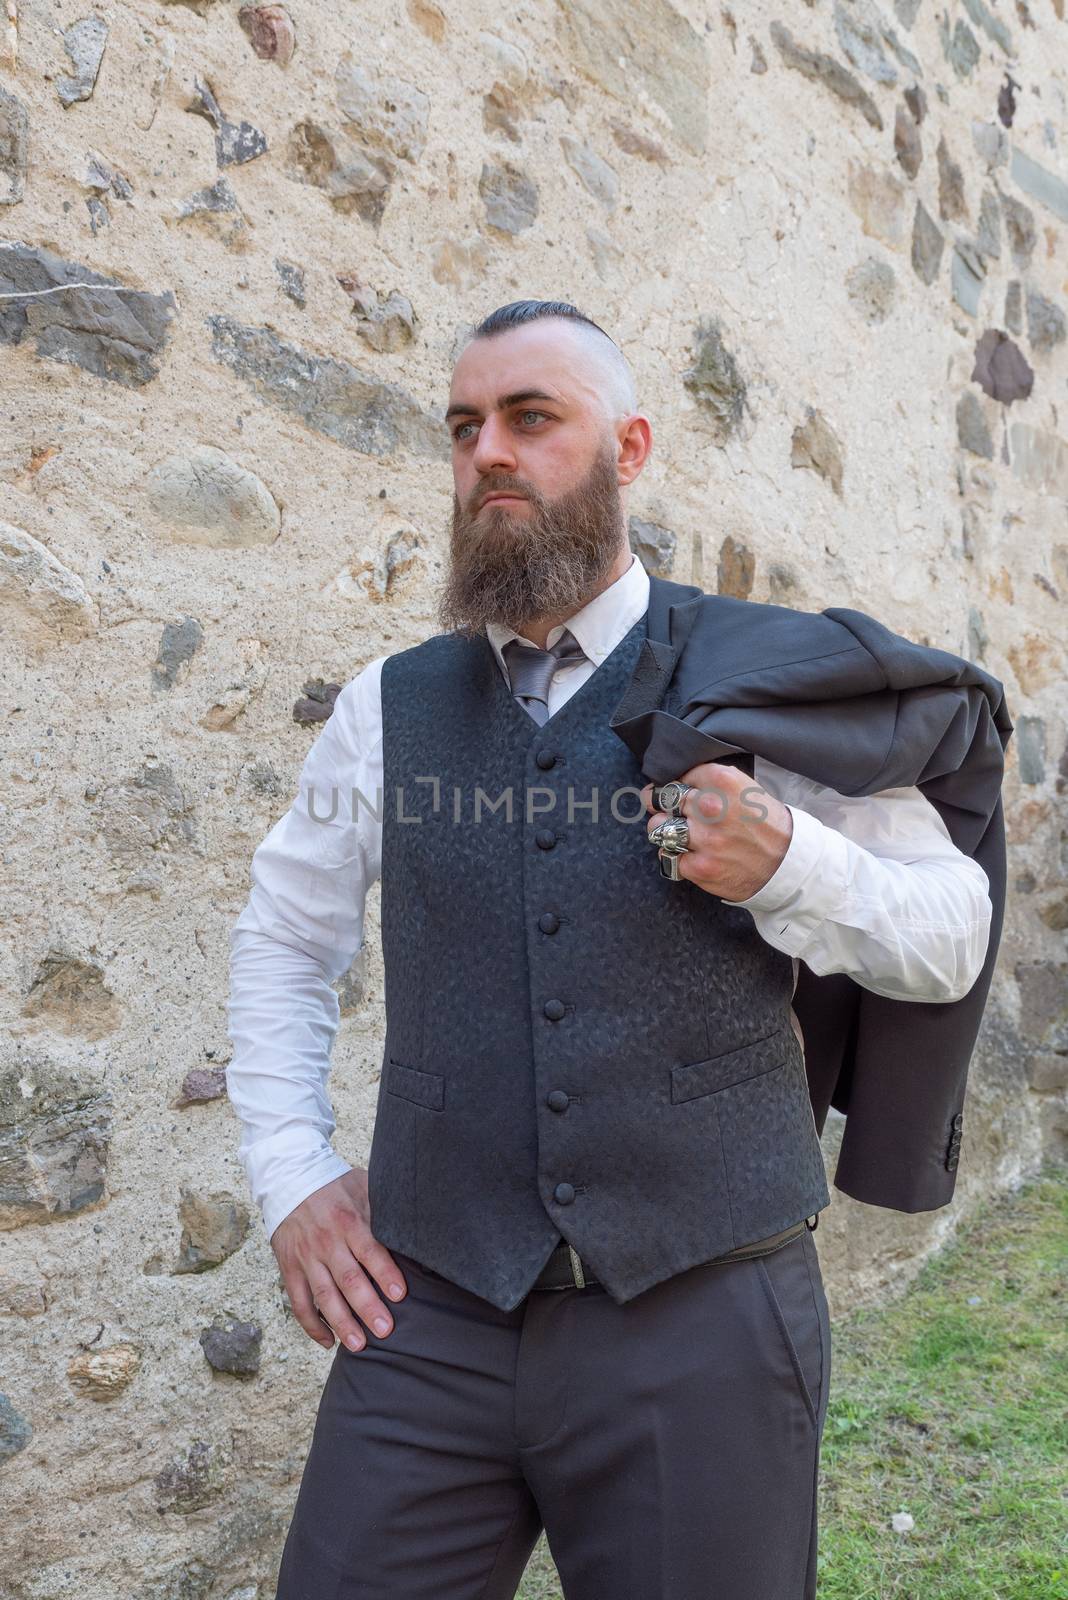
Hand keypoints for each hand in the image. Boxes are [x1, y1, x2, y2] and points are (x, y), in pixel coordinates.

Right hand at [271, 1167, 407, 1353]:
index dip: (384, 1273)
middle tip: (385, 1330)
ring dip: (341, 1323)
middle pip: (348, 1279)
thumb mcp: (363, 1186)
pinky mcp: (290, 1267)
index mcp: (349, 1221)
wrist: (291, 1179)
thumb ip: (383, 1207)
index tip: (399, 1294)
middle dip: (367, 1307)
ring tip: (359, 1345)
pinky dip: (312, 1324)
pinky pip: (299, 1301)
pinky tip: (328, 1342)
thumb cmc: (336, 1186)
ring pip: (324, 1296)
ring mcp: (306, 1257)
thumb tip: (416, 1224)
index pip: (369, 1250)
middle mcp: (327, 1242)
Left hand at [640, 761, 793, 901]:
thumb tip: (671, 780)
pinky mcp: (701, 867)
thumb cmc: (764, 822)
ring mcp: (705, 839)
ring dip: (665, 831)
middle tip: (676, 814)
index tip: (682, 795)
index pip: (676, 775)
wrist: (787, 863)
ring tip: (681, 835)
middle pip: (663, 800)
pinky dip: (677, 858)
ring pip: (657, 828)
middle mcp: (711, 806)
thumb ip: (710, 781)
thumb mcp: (744, 786)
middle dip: (667, 808)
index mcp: (722, 780)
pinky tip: (694, 855)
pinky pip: (668, 857)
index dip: (678, 787)